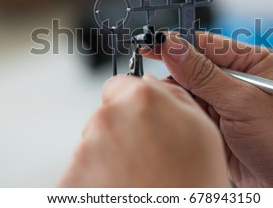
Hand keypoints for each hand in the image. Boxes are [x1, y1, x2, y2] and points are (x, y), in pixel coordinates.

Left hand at [59, 75, 228, 186]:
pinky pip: (81, 172)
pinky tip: (121, 189)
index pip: (117, 85)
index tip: (140, 121)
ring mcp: (85, 150)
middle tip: (145, 158)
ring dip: (108, 157)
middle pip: (105, 116)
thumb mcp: (202, 130)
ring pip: (92, 145)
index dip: (130, 104)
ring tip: (137, 178)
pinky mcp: (70, 180)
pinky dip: (95, 181)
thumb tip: (151, 82)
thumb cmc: (193, 184)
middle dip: (120, 132)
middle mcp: (108, 118)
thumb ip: (174, 96)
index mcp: (140, 99)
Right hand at [143, 32, 272, 186]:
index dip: (178, 44)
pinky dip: (183, 114)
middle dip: (175, 74)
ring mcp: (228, 102)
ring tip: (167, 104)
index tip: (151, 45)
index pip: (208, 44)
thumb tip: (172, 46)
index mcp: (253, 62)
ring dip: (178, 97)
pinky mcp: (219, 123)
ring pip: (190, 91)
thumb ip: (204, 75)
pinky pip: (193, 112)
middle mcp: (240, 78)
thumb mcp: (243, 102)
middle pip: (195, 67)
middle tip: (153, 83)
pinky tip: (177, 117)